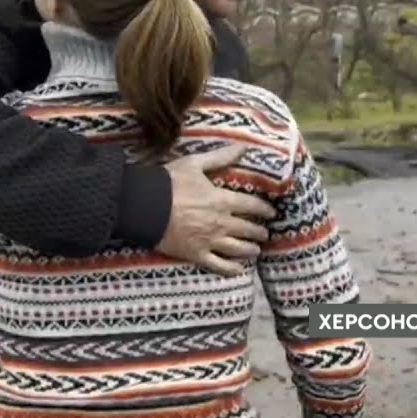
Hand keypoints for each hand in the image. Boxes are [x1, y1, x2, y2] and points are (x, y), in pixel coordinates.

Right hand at [157, 144, 275, 276]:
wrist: (145, 206)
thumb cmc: (169, 182)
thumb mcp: (195, 163)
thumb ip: (220, 157)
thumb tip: (243, 147)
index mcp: (222, 201)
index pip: (252, 206)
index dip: (264, 209)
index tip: (271, 212)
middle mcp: (221, 223)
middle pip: (248, 230)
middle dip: (259, 231)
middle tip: (264, 233)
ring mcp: (210, 241)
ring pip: (238, 249)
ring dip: (250, 249)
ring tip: (256, 250)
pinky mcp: (197, 254)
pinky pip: (219, 265)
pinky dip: (231, 269)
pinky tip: (239, 270)